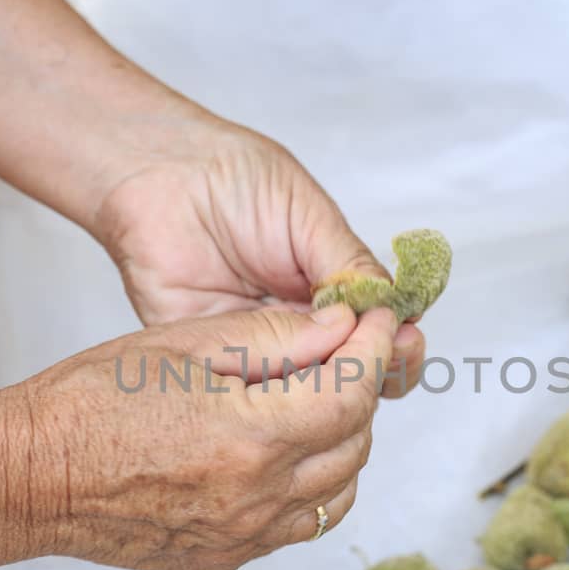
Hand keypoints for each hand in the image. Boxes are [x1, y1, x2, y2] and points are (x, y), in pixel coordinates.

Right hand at [0, 303, 398, 569]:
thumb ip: (272, 336)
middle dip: (360, 392)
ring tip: (312, 403)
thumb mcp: (182, 344)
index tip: (379, 322)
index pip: (352, 394)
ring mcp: (242, 537)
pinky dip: (309, 486)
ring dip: (342, 443)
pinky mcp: (225, 559)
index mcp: (249, 436)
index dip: (375, 351)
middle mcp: (256, 498)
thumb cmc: (90, 401)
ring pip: (337, 492)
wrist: (28, 478)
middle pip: (355, 444)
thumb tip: (341, 327)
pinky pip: (297, 525)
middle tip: (340, 353)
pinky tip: (280, 452)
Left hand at [88, 122, 425, 397]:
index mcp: (329, 291)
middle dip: (378, 371)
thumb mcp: (309, 216)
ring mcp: (259, 348)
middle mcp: (298, 326)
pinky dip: (278, 393)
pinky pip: (251, 392)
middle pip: (350, 371)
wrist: (162, 176)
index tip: (406, 340)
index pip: (378, 332)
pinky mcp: (216, 363)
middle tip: (387, 360)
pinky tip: (297, 380)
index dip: (397, 343)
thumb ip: (349, 265)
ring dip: (332, 389)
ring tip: (347, 371)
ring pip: (306, 393)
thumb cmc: (235, 181)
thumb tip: (395, 308)